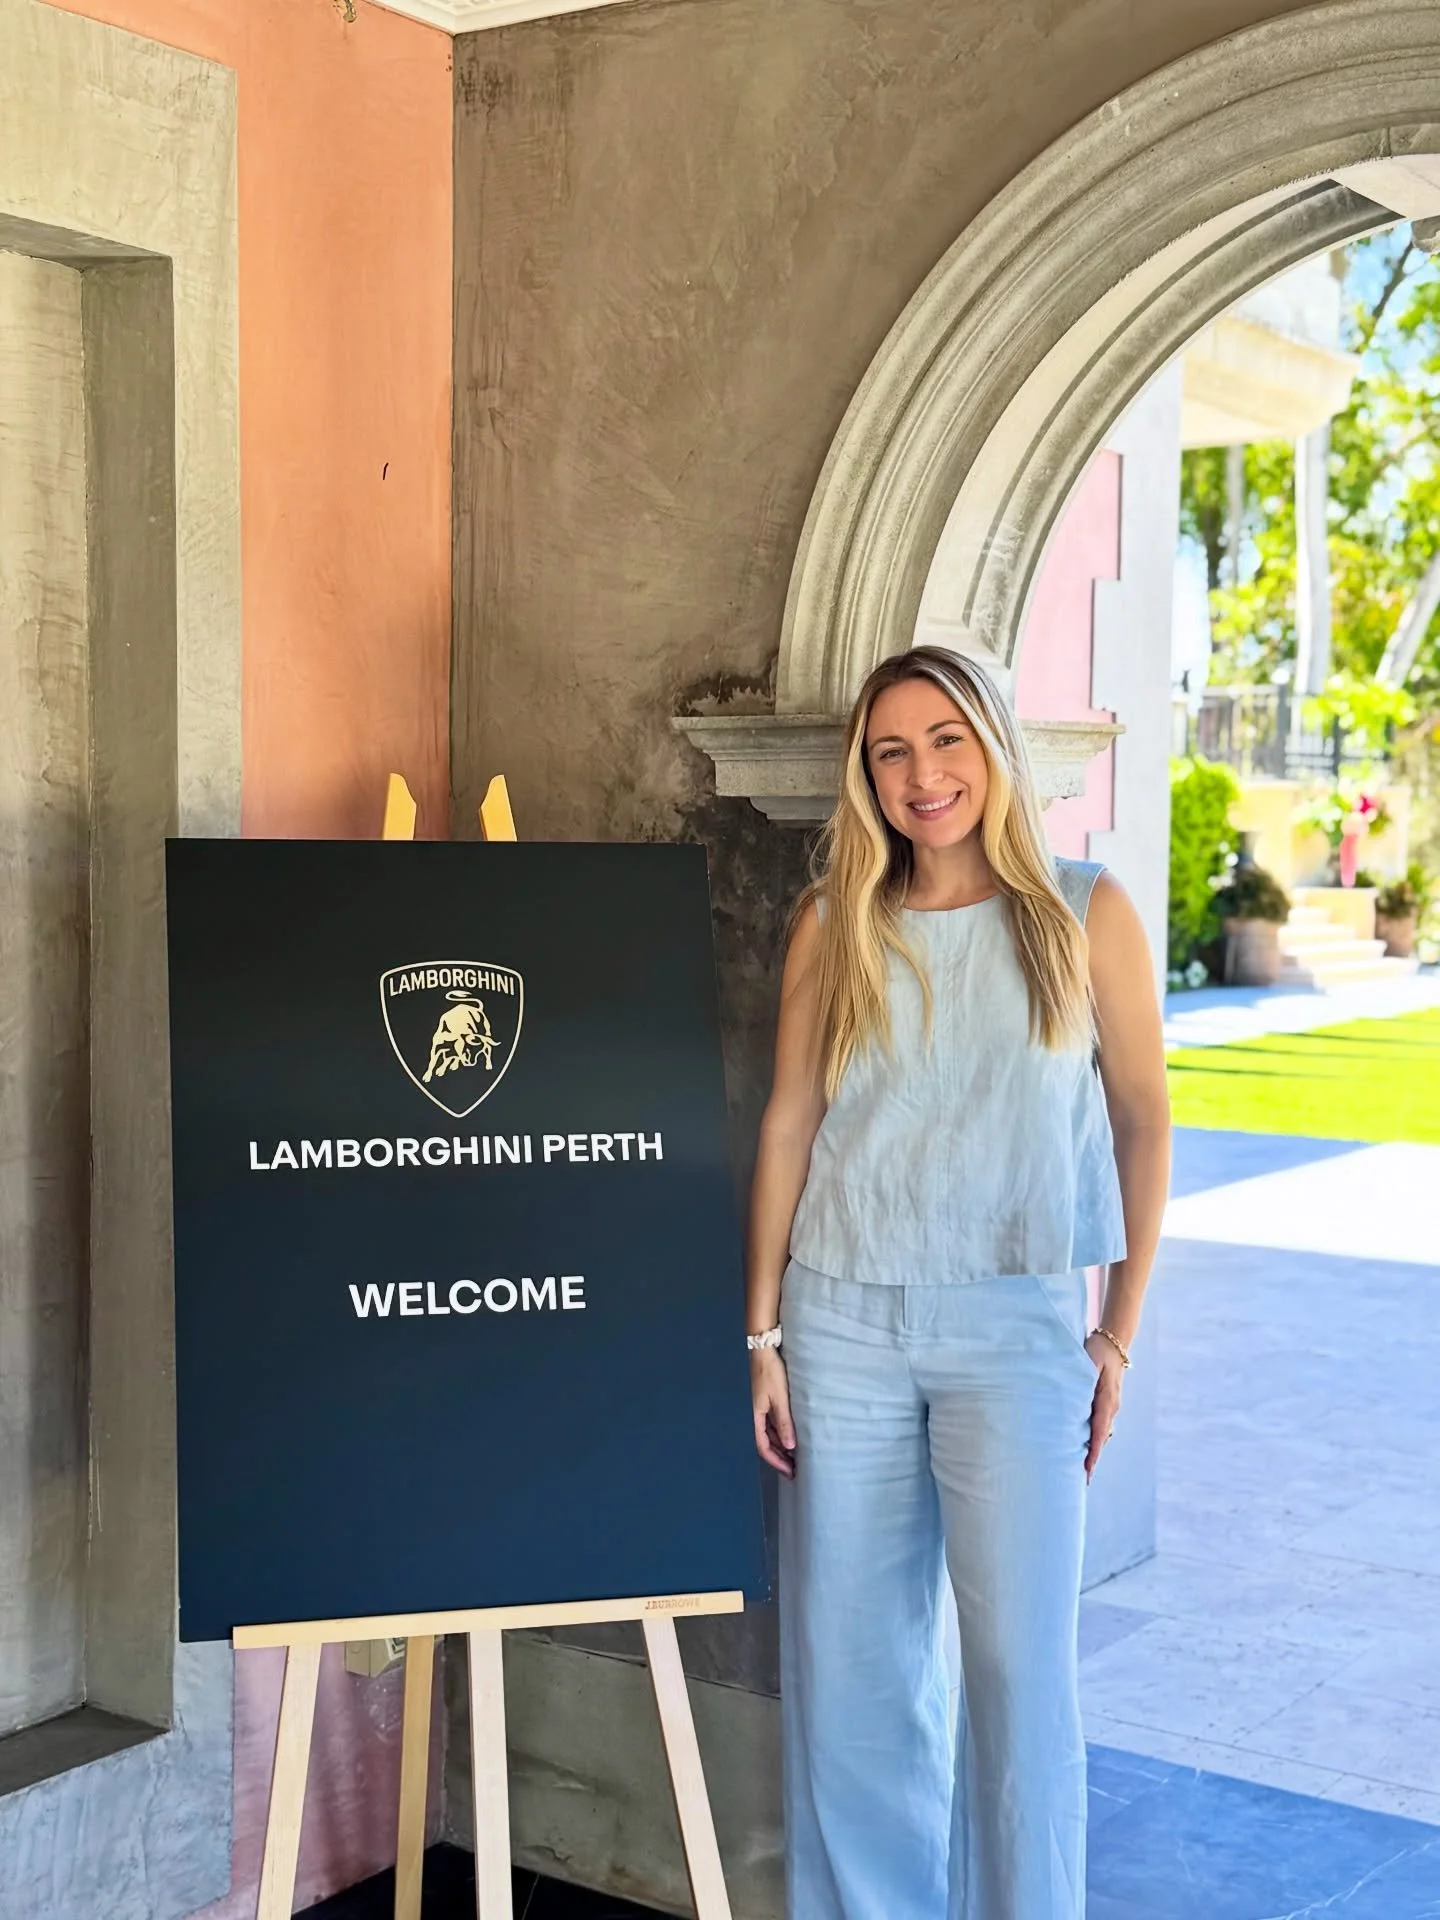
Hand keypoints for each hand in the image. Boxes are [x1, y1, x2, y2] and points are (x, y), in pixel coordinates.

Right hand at [751, 1348, 795, 1478]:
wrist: (761, 1349)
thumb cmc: (769, 1372)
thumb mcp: (779, 1398)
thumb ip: (784, 1422)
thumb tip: (790, 1446)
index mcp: (754, 1417)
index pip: (763, 1447)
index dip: (776, 1461)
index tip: (789, 1471)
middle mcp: (753, 1416)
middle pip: (765, 1443)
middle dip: (779, 1457)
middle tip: (794, 1469)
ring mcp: (757, 1409)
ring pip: (768, 1435)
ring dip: (780, 1446)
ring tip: (794, 1456)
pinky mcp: (762, 1402)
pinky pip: (769, 1425)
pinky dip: (779, 1433)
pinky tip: (789, 1437)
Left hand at [1083, 1335, 1124, 1480]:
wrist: (1113, 1342)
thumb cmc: (1097, 1350)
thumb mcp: (1090, 1363)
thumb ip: (1083, 1381)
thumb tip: (1076, 1401)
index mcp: (1106, 1400)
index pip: (1099, 1432)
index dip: (1093, 1453)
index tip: (1088, 1469)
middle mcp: (1111, 1407)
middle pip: (1101, 1438)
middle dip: (1092, 1458)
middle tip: (1081, 1479)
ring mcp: (1110, 1406)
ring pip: (1100, 1433)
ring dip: (1092, 1449)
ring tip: (1080, 1469)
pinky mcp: (1106, 1403)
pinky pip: (1099, 1425)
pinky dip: (1092, 1438)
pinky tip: (1083, 1446)